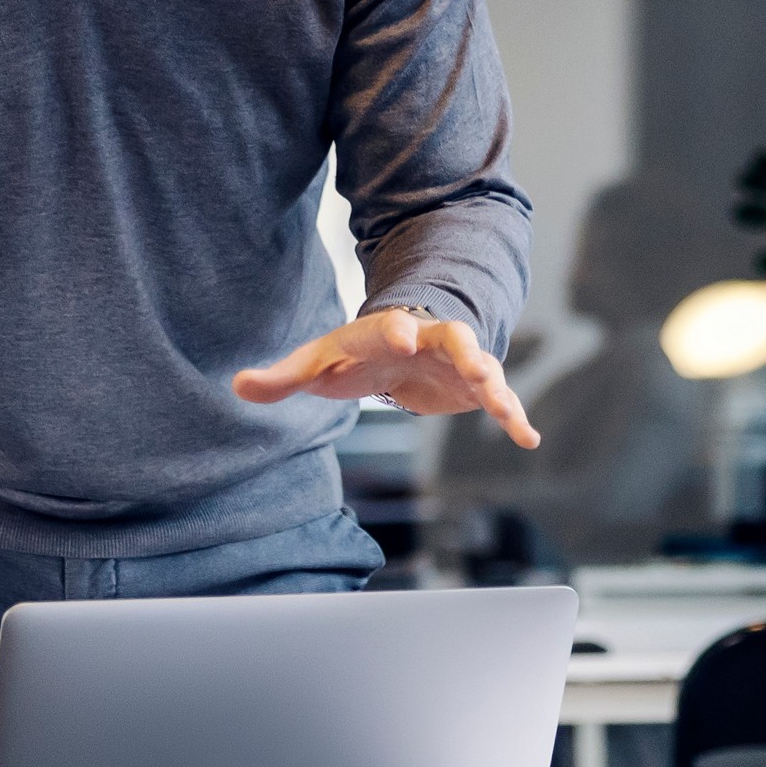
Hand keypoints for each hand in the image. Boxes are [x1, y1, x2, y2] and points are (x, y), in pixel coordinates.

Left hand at [234, 308, 538, 449]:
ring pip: (481, 363)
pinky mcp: (474, 385)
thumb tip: (236, 386)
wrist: (400, 344)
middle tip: (475, 361)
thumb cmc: (353, 356)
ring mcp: (456, 360)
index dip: (394, 329)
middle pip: (449, 336)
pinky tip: (529, 439)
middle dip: (462, 348)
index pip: (388, 327)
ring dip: (492, 379)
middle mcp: (427, 339)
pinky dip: (513, 416)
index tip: (399, 333)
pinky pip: (499, 399)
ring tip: (502, 400)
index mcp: (385, 331)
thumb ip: (282, 377)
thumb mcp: (318, 365)